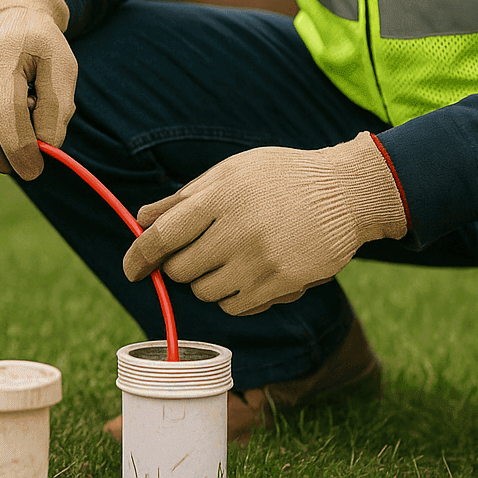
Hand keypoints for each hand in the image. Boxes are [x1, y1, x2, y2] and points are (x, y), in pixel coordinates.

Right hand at [0, 0, 76, 180]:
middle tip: (20, 166)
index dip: (20, 149)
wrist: (7, 17)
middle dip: (0, 159)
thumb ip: (58, 109)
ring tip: (0, 163)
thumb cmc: (39, 48)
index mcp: (4, 54)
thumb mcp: (62, 68)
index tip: (35, 171)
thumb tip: (45, 148)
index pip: (5, 112)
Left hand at [121, 133, 407, 314]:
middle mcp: (237, 228)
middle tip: (197, 253)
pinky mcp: (281, 283)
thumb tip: (141, 219)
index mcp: (220, 194)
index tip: (131, 270)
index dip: (139, 255)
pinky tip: (249, 275)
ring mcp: (259, 258)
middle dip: (179, 266)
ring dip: (207, 282)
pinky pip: (234, 306)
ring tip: (229, 259)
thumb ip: (184, 197)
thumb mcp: (231, 171)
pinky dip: (232, 297)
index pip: (164, 234)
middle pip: (181, 269)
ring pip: (205, 291)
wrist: (346, 192)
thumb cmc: (282, 178)